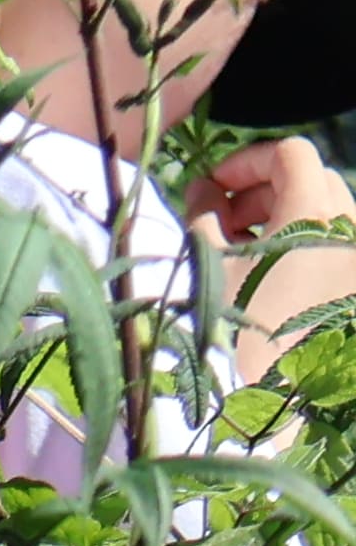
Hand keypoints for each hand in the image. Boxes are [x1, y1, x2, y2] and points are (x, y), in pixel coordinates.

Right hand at [197, 136, 355, 366]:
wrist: (275, 392)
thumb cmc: (237, 323)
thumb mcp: (207, 261)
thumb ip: (204, 213)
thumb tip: (204, 190)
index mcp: (313, 211)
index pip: (289, 153)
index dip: (245, 161)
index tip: (212, 186)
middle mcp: (347, 224)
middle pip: (308, 177)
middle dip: (260, 189)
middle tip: (220, 217)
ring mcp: (354, 253)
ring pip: (321, 209)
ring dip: (278, 214)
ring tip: (239, 247)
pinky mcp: (353, 281)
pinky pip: (329, 241)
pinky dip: (297, 240)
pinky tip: (265, 270)